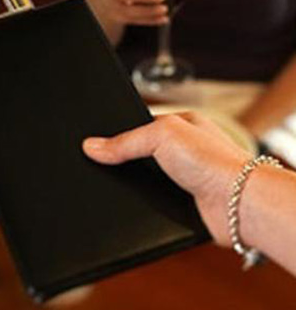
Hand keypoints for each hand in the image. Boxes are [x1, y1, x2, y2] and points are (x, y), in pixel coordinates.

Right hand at [82, 113, 250, 246]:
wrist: (239, 204)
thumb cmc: (214, 161)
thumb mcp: (161, 135)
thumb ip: (124, 141)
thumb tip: (92, 146)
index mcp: (181, 126)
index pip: (140, 127)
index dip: (118, 135)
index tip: (95, 143)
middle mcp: (184, 152)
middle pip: (140, 156)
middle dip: (125, 163)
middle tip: (105, 165)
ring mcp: (183, 179)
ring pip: (144, 182)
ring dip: (136, 186)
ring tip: (122, 185)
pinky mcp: (182, 205)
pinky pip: (152, 204)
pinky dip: (143, 205)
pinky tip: (138, 203)